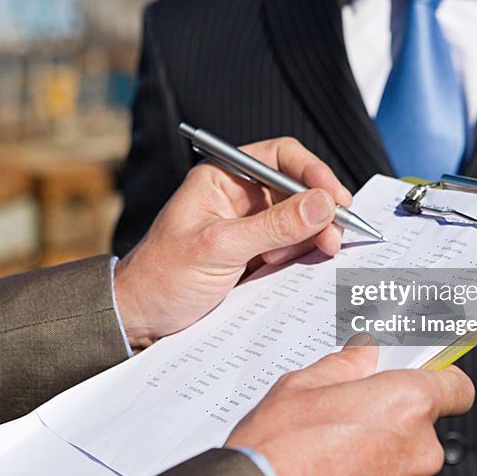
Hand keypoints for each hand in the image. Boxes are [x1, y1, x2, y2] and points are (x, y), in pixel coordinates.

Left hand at [114, 137, 352, 348]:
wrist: (141, 318)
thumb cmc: (161, 276)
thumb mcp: (219, 248)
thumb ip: (273, 226)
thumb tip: (321, 204)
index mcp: (223, 177)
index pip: (280, 157)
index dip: (312, 172)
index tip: (335, 198)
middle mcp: (240, 196)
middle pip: (298, 188)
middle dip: (320, 210)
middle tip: (335, 236)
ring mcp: (251, 226)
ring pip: (302, 220)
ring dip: (315, 235)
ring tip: (310, 255)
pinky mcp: (257, 254)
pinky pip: (294, 246)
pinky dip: (305, 254)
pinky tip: (301, 264)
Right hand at [225, 337, 474, 475]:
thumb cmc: (276, 454)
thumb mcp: (301, 387)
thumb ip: (344, 365)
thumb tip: (362, 353)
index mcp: (406, 403)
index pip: (455, 386)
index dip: (437, 381)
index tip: (419, 380)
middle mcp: (420, 449)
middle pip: (423, 426)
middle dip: (392, 421)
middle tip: (350, 419)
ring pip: (407, 463)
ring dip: (382, 458)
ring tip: (334, 455)